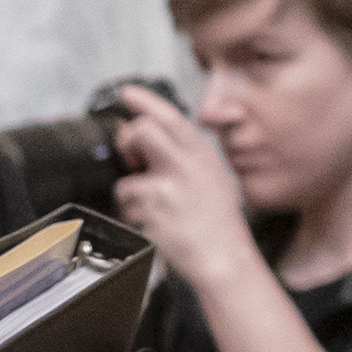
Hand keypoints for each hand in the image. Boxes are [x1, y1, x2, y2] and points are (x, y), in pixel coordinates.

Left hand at [110, 87, 260, 296]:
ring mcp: (168, 188)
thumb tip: (141, 135)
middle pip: (141, 132)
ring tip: (154, 207)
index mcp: (201, 153)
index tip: (126, 94)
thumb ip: (180, 154)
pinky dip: (134, 216)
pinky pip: (128, 209)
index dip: (144, 101)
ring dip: (132, 193)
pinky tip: (155, 223)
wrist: (225, 257)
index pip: (169, 116)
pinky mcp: (154, 212)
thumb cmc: (217, 221)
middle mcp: (185, 165)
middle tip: (131, 158)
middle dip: (127, 142)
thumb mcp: (210, 176)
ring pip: (128, 178)